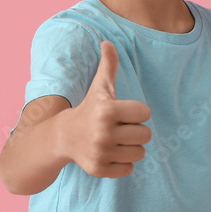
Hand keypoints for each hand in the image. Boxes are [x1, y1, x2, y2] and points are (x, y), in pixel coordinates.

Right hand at [61, 41, 152, 177]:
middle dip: (136, 131)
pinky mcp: (98, 169)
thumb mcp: (100, 86)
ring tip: (115, 141)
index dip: (137, 112)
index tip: (123, 113)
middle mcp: (103, 132)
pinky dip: (123, 163)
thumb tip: (107, 42)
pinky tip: (109, 153)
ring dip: (131, 147)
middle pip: (146, 135)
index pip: (146, 113)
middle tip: (119, 128)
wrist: (64, 136)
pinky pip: (129, 169)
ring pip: (140, 153)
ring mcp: (100, 152)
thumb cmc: (90, 108)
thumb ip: (109, 65)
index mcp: (107, 110)